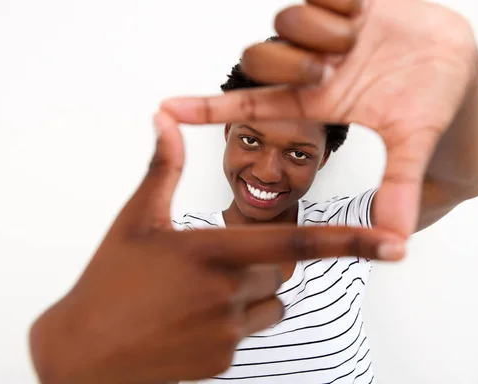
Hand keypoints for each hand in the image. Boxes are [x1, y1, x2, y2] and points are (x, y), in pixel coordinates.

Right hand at [29, 113, 401, 383]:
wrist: (84, 352)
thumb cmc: (109, 281)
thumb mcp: (136, 218)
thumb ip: (162, 168)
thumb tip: (164, 118)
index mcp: (212, 252)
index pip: (295, 245)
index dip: (350, 243)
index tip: (394, 245)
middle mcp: (228, 293)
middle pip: (282, 270)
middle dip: (265, 259)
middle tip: (219, 257)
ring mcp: (227, 332)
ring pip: (272, 301)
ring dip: (254, 289)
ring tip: (203, 287)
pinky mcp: (223, 359)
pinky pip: (251, 330)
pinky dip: (236, 319)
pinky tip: (194, 316)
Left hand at [160, 0, 477, 238]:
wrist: (458, 64)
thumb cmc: (428, 106)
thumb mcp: (410, 145)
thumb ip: (398, 187)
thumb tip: (396, 242)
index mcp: (313, 102)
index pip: (249, 105)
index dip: (206, 108)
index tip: (165, 110)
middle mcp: (310, 66)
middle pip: (259, 58)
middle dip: (291, 63)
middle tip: (334, 69)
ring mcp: (326, 32)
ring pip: (285, 20)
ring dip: (320, 31)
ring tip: (357, 40)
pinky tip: (361, 12)